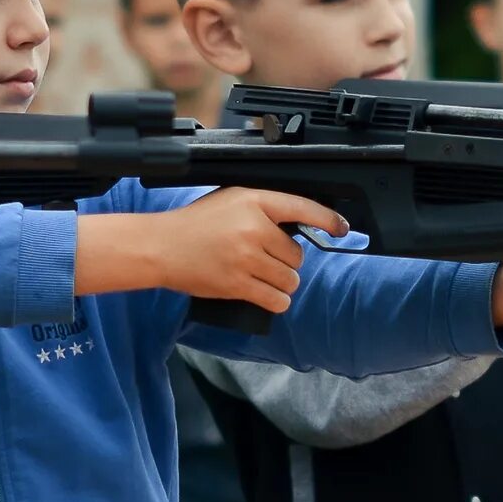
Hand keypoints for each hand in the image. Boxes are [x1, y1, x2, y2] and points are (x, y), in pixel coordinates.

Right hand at [83, 189, 350, 312]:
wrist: (160, 246)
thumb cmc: (194, 224)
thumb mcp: (229, 201)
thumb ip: (262, 209)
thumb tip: (295, 226)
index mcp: (252, 201)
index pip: (301, 208)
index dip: (327, 220)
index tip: (341, 228)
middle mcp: (253, 227)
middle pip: (296, 254)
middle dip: (286, 260)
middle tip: (265, 257)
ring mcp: (246, 257)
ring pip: (289, 278)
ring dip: (282, 282)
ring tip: (262, 276)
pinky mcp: (237, 283)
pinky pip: (276, 299)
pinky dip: (276, 300)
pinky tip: (267, 293)